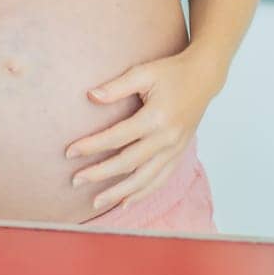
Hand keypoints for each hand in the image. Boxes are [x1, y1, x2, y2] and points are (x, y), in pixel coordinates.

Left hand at [63, 48, 220, 213]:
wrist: (203, 78)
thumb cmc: (171, 73)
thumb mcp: (144, 73)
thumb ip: (117, 86)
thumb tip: (91, 95)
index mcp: (156, 118)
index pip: (117, 137)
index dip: (92, 146)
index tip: (70, 152)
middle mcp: (166, 138)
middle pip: (128, 163)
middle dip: (100, 174)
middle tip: (75, 180)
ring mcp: (174, 150)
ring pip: (144, 178)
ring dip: (119, 192)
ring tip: (96, 201)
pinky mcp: (179, 154)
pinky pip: (160, 180)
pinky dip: (143, 193)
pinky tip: (125, 202)